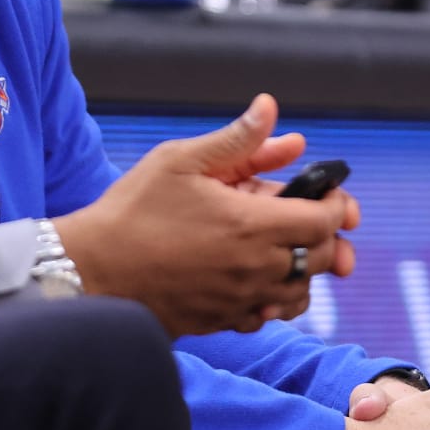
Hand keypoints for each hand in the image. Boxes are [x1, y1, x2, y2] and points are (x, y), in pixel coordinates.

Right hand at [54, 93, 358, 336]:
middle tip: (309, 216)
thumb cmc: (132, 210)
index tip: (329, 193)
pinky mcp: (223, 321)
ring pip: (300, 291)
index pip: (325, 219)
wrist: (92, 269)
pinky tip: (253, 278)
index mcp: (251, 224)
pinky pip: (269, 316)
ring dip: (302, 268)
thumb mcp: (180, 160)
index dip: (337, 204)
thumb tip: (270, 108)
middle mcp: (255, 268)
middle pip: (321, 257)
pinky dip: (274, 298)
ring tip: (284, 248)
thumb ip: (235, 139)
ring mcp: (241, 300)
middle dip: (325, 235)